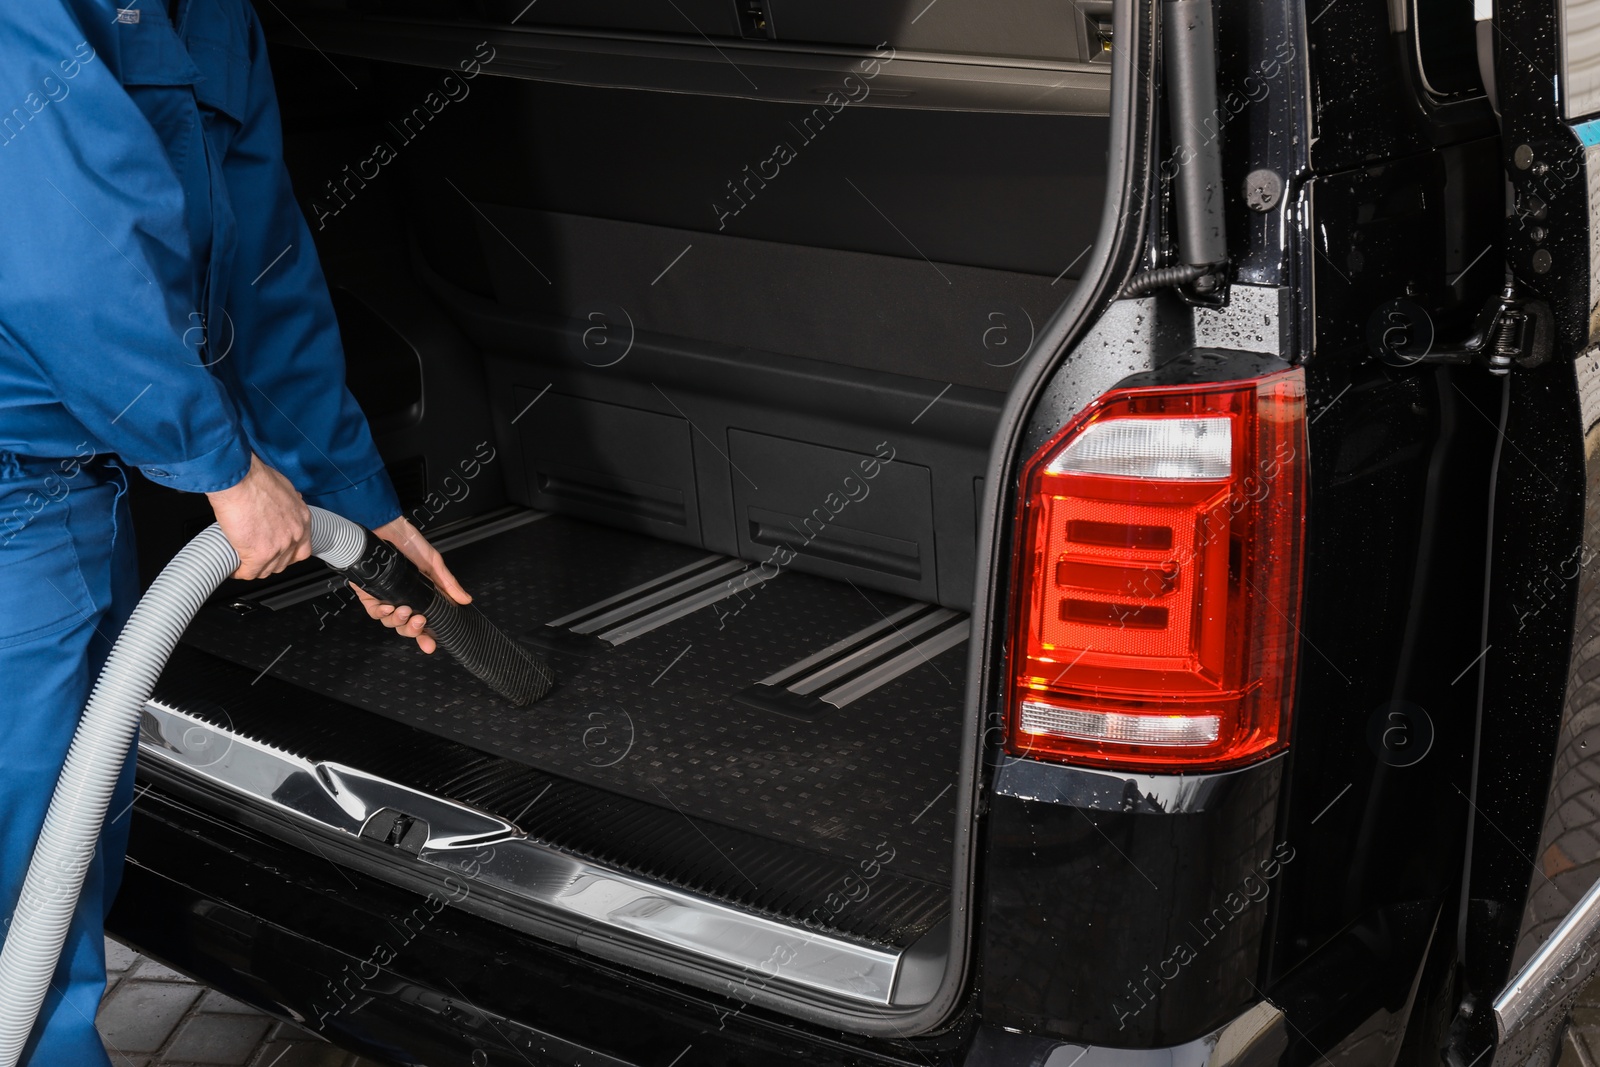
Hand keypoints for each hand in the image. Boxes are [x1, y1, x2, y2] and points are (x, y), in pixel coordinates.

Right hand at [206, 454, 311, 579]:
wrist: (240, 480)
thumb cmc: (255, 478)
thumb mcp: (282, 488)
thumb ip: (286, 503)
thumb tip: (281, 507)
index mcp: (302, 518)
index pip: (302, 548)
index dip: (288, 553)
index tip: (278, 553)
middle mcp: (295, 534)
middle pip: (286, 562)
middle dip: (272, 562)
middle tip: (260, 559)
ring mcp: (279, 546)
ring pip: (269, 569)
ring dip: (256, 569)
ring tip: (245, 565)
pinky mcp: (260, 554)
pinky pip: (250, 572)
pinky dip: (241, 572)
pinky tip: (236, 569)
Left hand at [351, 515, 471, 653]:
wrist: (385, 528)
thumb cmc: (408, 542)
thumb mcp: (433, 563)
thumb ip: (448, 583)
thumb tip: (465, 599)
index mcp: (419, 596)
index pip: (425, 622)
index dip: (427, 636)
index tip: (431, 645)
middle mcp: (402, 599)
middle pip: (406, 628)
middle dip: (413, 630)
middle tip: (419, 621)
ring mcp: (385, 598)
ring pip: (391, 623)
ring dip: (398, 620)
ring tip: (405, 610)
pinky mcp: (369, 594)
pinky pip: (374, 613)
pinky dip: (382, 613)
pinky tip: (388, 607)